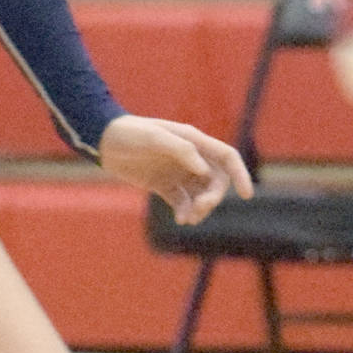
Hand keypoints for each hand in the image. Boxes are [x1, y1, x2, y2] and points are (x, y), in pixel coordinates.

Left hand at [99, 115, 253, 225]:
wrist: (105, 141)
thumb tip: (203, 169)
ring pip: (200, 194)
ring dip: (200, 208)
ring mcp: (178, 172)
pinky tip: (180, 219)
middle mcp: (190, 158)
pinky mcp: (164, 185)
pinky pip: (182, 202)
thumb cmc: (130, 133)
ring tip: (188, 218)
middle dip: (213, 197)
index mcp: (194, 141)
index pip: (226, 157)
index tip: (247, 195)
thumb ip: (181, 150)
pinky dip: (185, 211)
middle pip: (216, 181)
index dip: (240, 174)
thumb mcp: (154, 137)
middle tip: (200, 209)